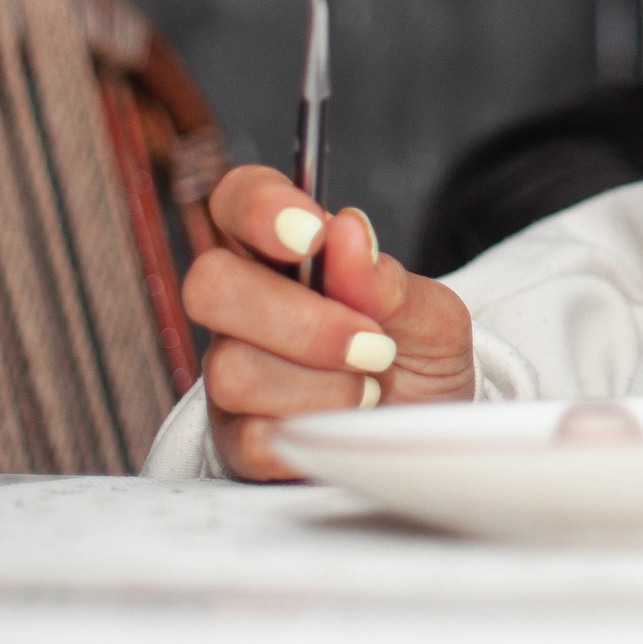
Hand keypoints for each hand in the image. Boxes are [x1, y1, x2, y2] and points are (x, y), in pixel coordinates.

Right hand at [182, 164, 474, 479]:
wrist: (427, 439)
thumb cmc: (421, 363)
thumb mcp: (432, 317)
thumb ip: (390, 280)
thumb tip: (346, 230)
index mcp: (287, 257)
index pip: (237, 201)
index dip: (259, 206)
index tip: (311, 233)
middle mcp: (246, 311)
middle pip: (210, 284)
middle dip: (302, 320)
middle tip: (372, 345)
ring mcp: (234, 377)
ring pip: (231, 368)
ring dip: (322, 386)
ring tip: (369, 391)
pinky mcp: (238, 442)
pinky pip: (249, 437)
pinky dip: (312, 432)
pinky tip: (344, 426)